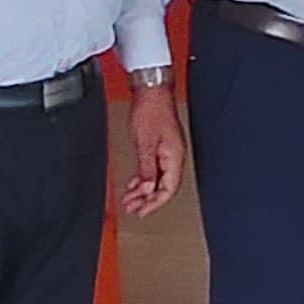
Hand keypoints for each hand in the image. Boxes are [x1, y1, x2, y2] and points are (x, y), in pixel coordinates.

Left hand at [121, 83, 185, 216]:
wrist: (151, 91)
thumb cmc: (151, 110)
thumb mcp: (145, 143)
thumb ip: (147, 168)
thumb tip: (148, 190)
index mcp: (174, 157)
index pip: (168, 189)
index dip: (155, 203)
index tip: (142, 212)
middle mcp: (173, 156)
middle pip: (163, 187)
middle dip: (147, 200)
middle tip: (133, 209)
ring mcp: (167, 152)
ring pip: (157, 179)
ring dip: (143, 192)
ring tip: (130, 200)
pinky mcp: (159, 146)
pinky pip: (153, 170)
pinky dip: (143, 179)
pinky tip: (134, 185)